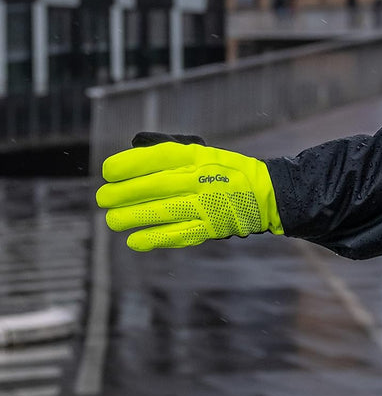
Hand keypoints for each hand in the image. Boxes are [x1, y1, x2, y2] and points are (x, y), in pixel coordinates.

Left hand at [96, 141, 282, 251]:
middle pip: (157, 186)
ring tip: (113, 220)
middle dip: (124, 193)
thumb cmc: (225, 172)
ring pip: (163, 211)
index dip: (131, 164)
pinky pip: (180, 234)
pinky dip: (156, 238)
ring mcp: (207, 205)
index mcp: (198, 157)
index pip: (160, 157)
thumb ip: (170, 156)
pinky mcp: (211, 228)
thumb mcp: (202, 154)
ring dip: (133, 217)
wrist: (266, 193)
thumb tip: (130, 158)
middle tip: (103, 198)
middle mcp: (202, 179)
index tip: (108, 170)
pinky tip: (134, 241)